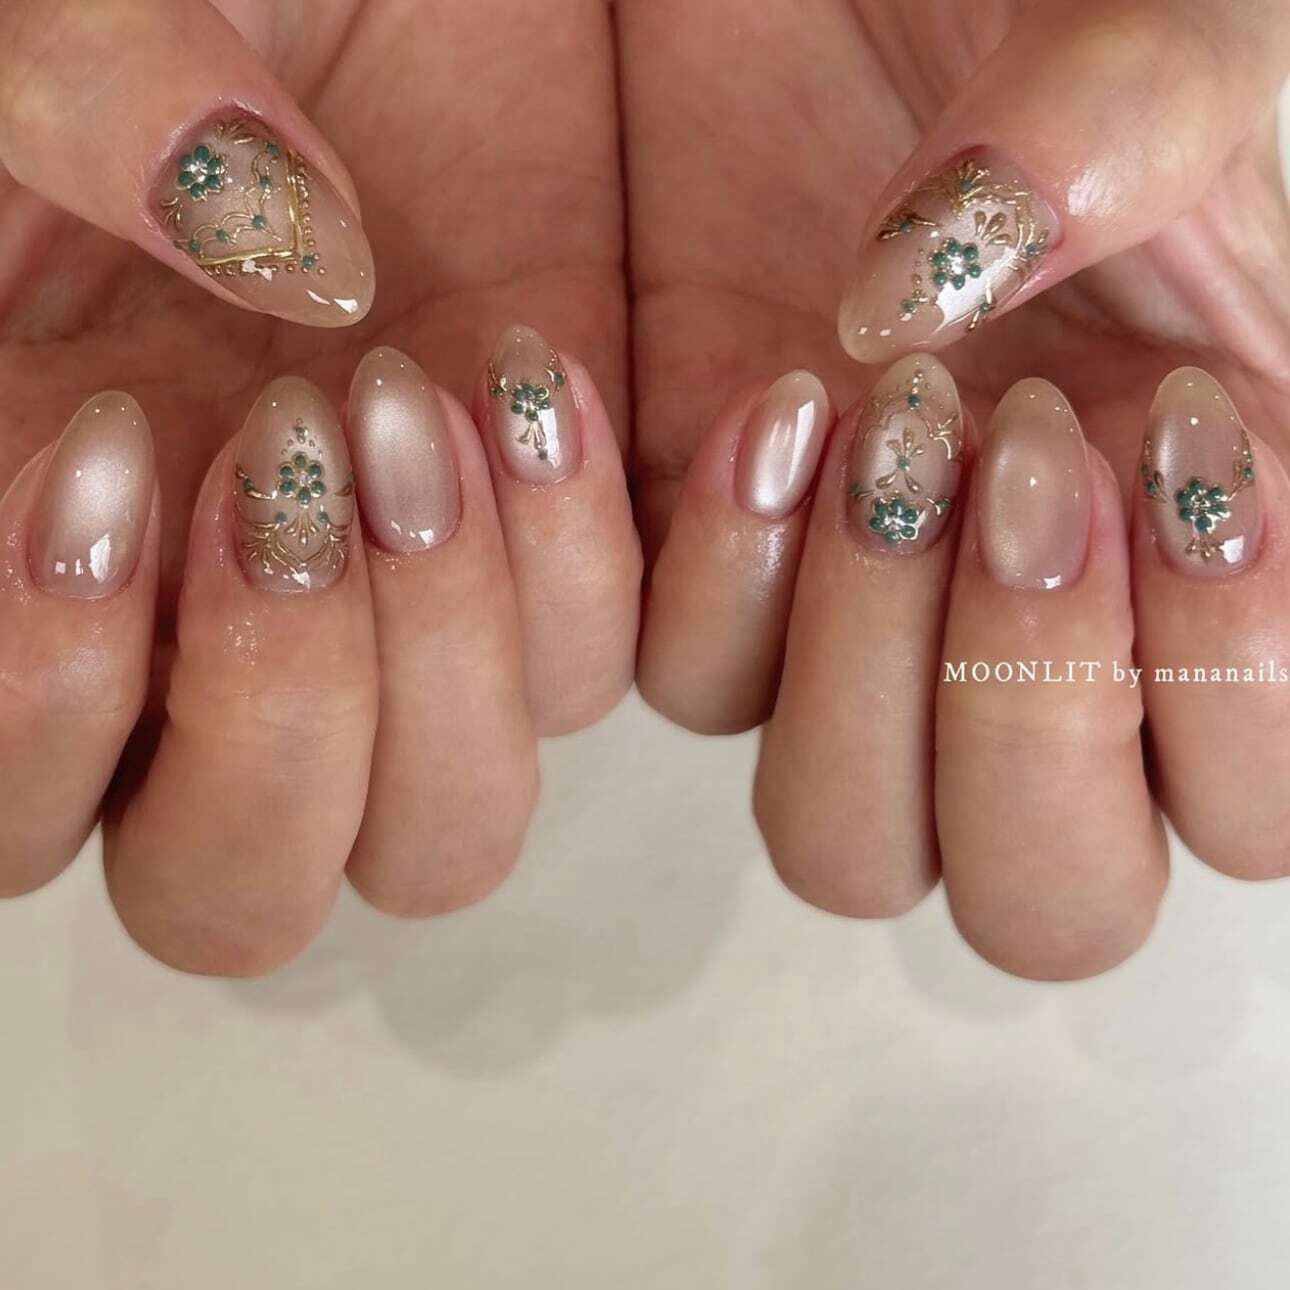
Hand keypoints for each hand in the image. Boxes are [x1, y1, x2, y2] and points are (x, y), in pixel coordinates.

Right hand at [0, 0, 639, 973]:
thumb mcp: (66, 10)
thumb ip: (81, 111)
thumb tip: (298, 270)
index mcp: (43, 551)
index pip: (17, 801)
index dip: (46, 696)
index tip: (107, 456)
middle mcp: (221, 631)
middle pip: (239, 888)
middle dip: (280, 734)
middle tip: (294, 468)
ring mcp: (407, 605)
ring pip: (444, 829)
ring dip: (451, 666)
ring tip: (429, 405)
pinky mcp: (563, 544)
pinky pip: (610, 671)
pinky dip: (595, 568)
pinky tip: (547, 380)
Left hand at [628, 0, 1289, 976]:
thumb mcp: (1166, 30)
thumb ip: (1138, 131)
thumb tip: (927, 300)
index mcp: (1202, 557)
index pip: (1252, 802)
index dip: (1232, 692)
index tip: (1186, 448)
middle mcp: (1034, 633)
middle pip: (1043, 894)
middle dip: (1030, 726)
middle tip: (1030, 468)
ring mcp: (861, 615)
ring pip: (847, 836)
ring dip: (865, 678)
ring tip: (891, 427)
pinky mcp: (711, 554)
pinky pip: (685, 677)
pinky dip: (718, 580)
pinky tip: (763, 399)